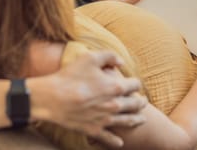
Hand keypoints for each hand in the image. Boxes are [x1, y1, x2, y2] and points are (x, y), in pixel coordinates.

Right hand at [32, 51, 146, 147]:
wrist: (52, 98)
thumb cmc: (70, 76)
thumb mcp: (90, 57)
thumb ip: (109, 56)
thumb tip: (121, 62)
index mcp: (116, 87)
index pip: (135, 84)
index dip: (135, 82)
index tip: (134, 82)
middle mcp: (115, 105)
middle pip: (135, 104)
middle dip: (141, 102)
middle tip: (143, 101)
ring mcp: (105, 120)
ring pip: (128, 121)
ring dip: (137, 120)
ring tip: (142, 119)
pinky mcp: (94, 130)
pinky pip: (110, 138)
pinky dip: (116, 141)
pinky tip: (120, 142)